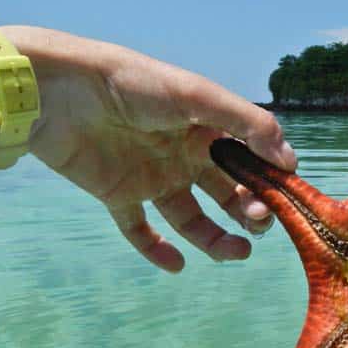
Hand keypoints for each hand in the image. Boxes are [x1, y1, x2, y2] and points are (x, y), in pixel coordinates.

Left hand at [1, 26, 296, 271]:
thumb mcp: (197, 96)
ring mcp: (152, 176)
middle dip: (249, 210)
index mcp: (206, 128)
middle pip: (226, 192)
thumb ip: (247, 124)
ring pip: (192, 218)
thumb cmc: (132, 84)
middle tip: (260, 222)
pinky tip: (176, 264)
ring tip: (237, 252)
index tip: (286, 197)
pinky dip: (157, 250)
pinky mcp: (118, 194)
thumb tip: (289, 161)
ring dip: (216, 238)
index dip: (269, 180)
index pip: (249, 160)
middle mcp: (183, 154)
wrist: (59, 91)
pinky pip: (140, 230)